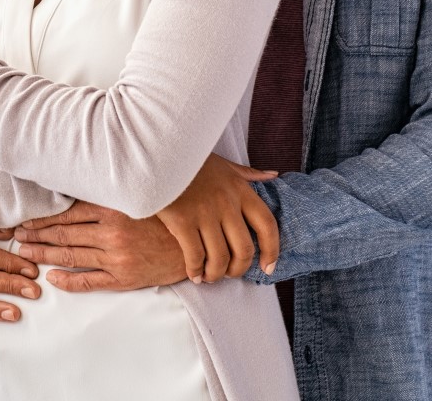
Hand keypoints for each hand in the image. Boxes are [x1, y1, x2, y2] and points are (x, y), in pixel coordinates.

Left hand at [11, 202, 188, 292]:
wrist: (196, 245)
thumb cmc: (165, 218)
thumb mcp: (137, 200)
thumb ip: (108, 196)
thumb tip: (75, 189)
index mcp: (113, 210)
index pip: (66, 213)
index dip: (42, 218)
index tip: (23, 219)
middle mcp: (111, 233)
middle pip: (63, 234)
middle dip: (36, 235)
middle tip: (15, 235)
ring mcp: (116, 258)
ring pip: (70, 255)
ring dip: (44, 254)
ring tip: (25, 252)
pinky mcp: (123, 278)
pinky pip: (89, 281)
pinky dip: (68, 280)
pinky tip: (52, 278)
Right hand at [156, 154, 279, 282]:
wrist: (157, 154)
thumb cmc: (190, 160)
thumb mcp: (223, 163)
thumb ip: (248, 174)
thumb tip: (274, 175)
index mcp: (240, 190)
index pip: (267, 225)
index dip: (272, 251)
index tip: (268, 267)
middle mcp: (227, 203)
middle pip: (244, 249)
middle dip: (239, 269)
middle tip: (230, 274)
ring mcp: (205, 213)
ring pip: (220, 258)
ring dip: (216, 274)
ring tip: (209, 276)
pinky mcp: (182, 221)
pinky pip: (195, 256)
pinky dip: (196, 270)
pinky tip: (194, 274)